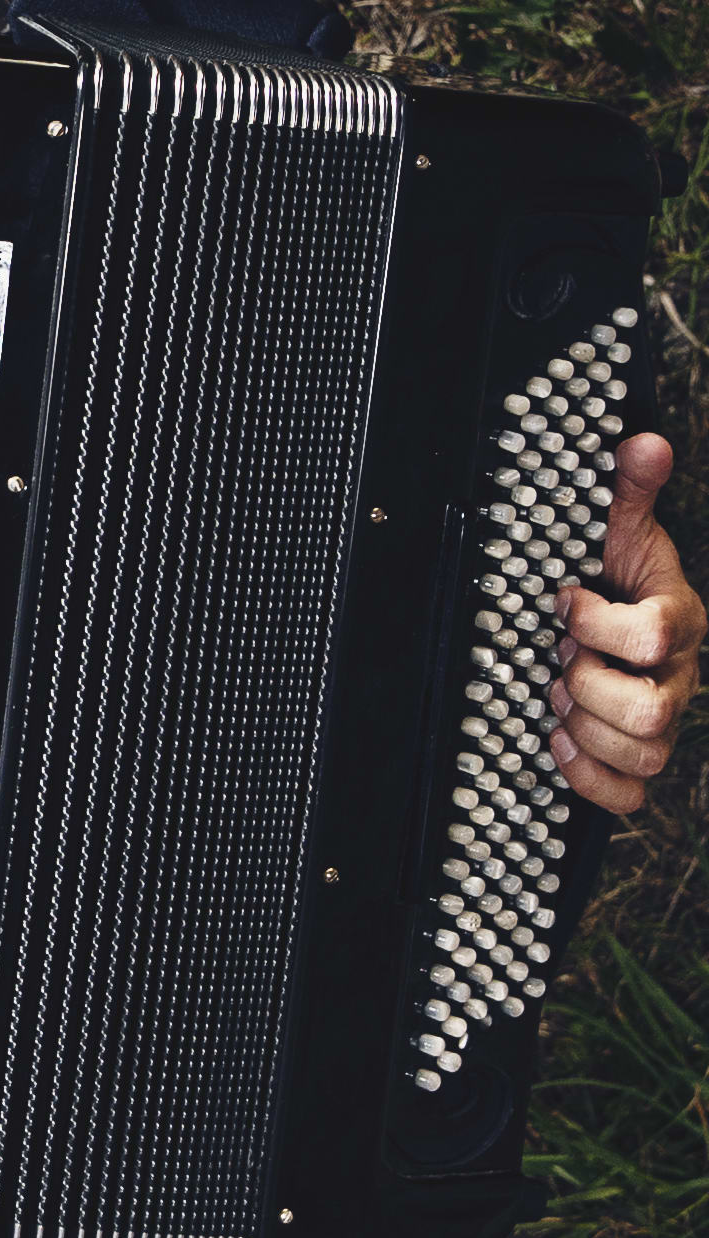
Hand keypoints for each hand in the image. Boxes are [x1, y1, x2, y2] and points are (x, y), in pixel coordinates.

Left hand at [552, 434, 703, 819]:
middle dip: (592, 685)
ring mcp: (662, 722)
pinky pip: (629, 795)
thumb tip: (644, 442)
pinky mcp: (638, 758)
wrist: (617, 618)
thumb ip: (632, 488)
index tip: (564, 599)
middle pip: (653, 708)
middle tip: (561, 659)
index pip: (658, 634)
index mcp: (679, 621)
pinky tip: (558, 742)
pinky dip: (589, 777)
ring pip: (644, 753)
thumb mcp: (621, 527)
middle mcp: (678, 677)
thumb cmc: (618, 577)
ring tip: (557, 693)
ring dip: (585, 727)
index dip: (599, 622)